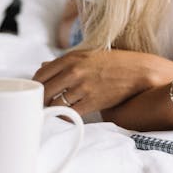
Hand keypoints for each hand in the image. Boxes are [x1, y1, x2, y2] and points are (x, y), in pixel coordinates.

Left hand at [33, 48, 172, 116]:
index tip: (35, 92)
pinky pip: (70, 114)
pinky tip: (65, 117)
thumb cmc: (113, 62)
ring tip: (50, 113)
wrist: (138, 71)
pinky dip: (64, 117)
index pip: (40, 74)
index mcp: (71, 58)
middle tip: (39, 106)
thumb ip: (64, 61)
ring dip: (51, 111)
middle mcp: (74, 72)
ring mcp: (82, 87)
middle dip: (39, 101)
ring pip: (55, 104)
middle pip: (44, 91)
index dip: (34, 86)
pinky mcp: (92, 102)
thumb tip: (43, 66)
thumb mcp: (87, 54)